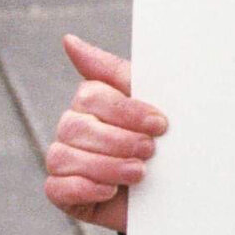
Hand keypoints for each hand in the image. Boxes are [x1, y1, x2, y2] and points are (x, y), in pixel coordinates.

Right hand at [43, 35, 168, 233]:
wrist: (178, 188)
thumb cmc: (164, 140)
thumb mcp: (151, 100)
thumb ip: (113, 70)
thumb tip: (68, 41)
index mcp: (91, 100)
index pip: (91, 96)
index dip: (127, 111)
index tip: (160, 125)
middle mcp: (72, 127)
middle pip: (76, 127)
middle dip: (119, 141)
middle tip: (150, 151)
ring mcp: (65, 160)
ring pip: (64, 157)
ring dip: (107, 166)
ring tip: (139, 173)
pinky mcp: (63, 193)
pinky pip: (57, 188)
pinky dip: (85, 189)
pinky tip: (111, 190)